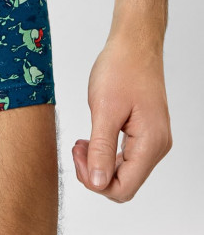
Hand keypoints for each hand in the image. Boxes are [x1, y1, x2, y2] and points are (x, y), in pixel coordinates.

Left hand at [72, 30, 172, 201]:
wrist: (133, 45)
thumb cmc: (121, 69)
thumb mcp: (104, 110)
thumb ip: (101, 150)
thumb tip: (98, 182)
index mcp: (150, 144)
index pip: (124, 189)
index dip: (95, 182)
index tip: (78, 156)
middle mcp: (157, 146)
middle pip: (125, 184)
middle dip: (95, 173)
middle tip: (77, 148)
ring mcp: (153, 140)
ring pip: (124, 172)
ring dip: (99, 163)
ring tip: (82, 142)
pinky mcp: (146, 132)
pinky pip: (126, 156)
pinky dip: (106, 153)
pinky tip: (91, 139)